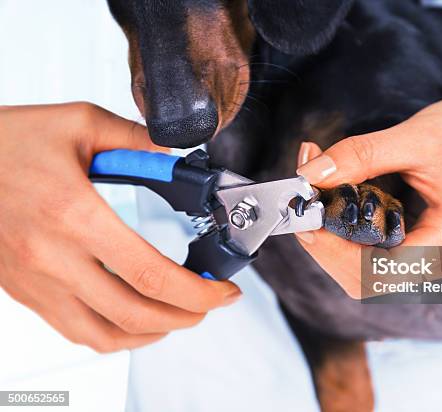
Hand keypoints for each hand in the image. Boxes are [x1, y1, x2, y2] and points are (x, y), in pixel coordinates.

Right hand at [0, 103, 240, 351]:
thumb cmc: (7, 140)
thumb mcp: (80, 122)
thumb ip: (136, 139)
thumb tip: (175, 156)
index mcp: (74, 214)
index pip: (150, 273)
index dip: (197, 292)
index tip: (222, 290)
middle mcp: (53, 257)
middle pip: (134, 313)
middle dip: (186, 316)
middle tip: (210, 303)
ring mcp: (35, 281)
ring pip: (103, 335)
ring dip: (152, 332)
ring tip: (179, 315)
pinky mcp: (23, 290)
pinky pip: (74, 330)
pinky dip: (113, 334)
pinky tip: (133, 319)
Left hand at [294, 90, 441, 297]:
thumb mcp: (415, 137)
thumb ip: (360, 156)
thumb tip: (311, 173)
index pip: (378, 273)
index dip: (334, 254)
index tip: (307, 219)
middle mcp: (439, 258)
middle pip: (365, 279)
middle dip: (327, 247)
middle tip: (306, 206)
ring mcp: (428, 254)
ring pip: (365, 270)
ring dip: (333, 239)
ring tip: (320, 198)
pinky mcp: (417, 242)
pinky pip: (373, 252)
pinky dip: (347, 231)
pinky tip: (337, 202)